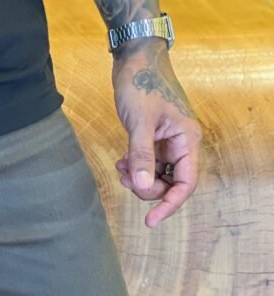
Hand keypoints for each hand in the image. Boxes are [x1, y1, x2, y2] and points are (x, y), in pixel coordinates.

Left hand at [111, 39, 201, 227]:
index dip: (169, 204)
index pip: (185, 183)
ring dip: (139, 180)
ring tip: (121, 169)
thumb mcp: (140, 123)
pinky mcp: (155, 141)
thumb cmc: (141, 85)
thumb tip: (144, 185)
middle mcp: (182, 144)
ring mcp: (168, 143)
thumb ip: (142, 156)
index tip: (150, 222)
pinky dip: (134, 170)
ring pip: (157, 177)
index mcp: (187, 139)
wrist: (134, 60)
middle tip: (126, 178)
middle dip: (147, 188)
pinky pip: (148, 166)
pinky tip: (120, 163)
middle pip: (170, 184)